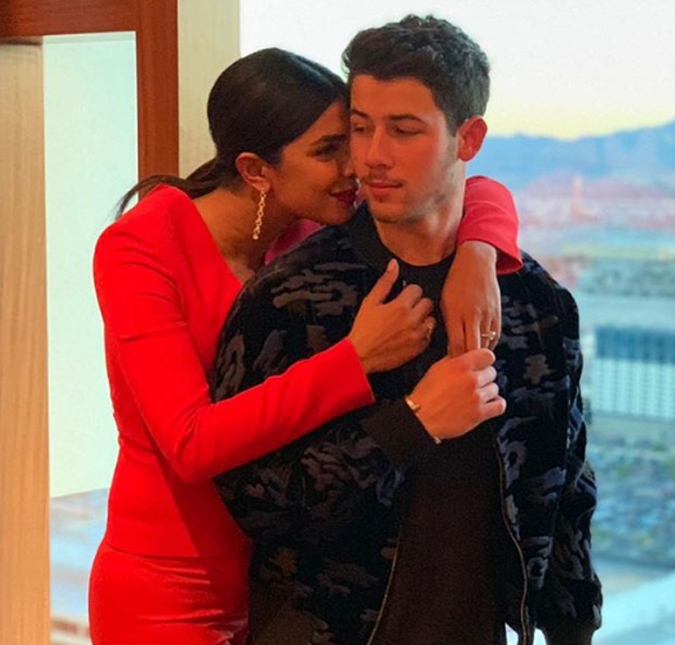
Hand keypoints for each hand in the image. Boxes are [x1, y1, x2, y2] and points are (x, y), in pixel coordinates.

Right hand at [348, 259, 434, 373]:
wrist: (361, 356)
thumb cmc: (363, 330)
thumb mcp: (370, 302)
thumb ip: (385, 282)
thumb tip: (394, 265)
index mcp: (400, 307)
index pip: (417, 289)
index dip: (409, 292)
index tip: (402, 297)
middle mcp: (412, 321)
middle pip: (428, 303)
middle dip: (418, 304)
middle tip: (406, 310)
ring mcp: (417, 336)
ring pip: (432, 319)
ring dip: (423, 319)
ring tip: (408, 322)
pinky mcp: (419, 349)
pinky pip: (429, 336)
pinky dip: (422, 334)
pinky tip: (410, 334)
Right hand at [408, 348, 505, 440]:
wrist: (421, 418)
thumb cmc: (425, 394)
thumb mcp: (436, 368)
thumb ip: (454, 360)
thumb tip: (465, 355)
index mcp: (460, 365)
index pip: (488, 355)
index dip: (484, 360)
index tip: (480, 365)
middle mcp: (471, 380)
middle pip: (492, 372)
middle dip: (483, 376)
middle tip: (473, 382)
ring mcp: (477, 397)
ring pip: (495, 388)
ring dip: (487, 391)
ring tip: (475, 395)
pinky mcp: (479, 414)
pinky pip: (500, 405)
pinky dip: (495, 404)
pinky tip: (487, 404)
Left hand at [441, 241, 501, 357]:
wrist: (476, 262)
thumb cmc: (455, 283)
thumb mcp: (445, 302)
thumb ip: (449, 325)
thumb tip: (451, 348)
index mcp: (456, 313)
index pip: (456, 345)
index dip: (454, 360)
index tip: (450, 368)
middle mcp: (473, 315)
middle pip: (472, 348)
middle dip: (468, 363)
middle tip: (463, 372)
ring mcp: (488, 314)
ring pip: (485, 344)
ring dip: (479, 355)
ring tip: (473, 364)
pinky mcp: (498, 313)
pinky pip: (495, 336)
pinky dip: (489, 345)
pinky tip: (482, 350)